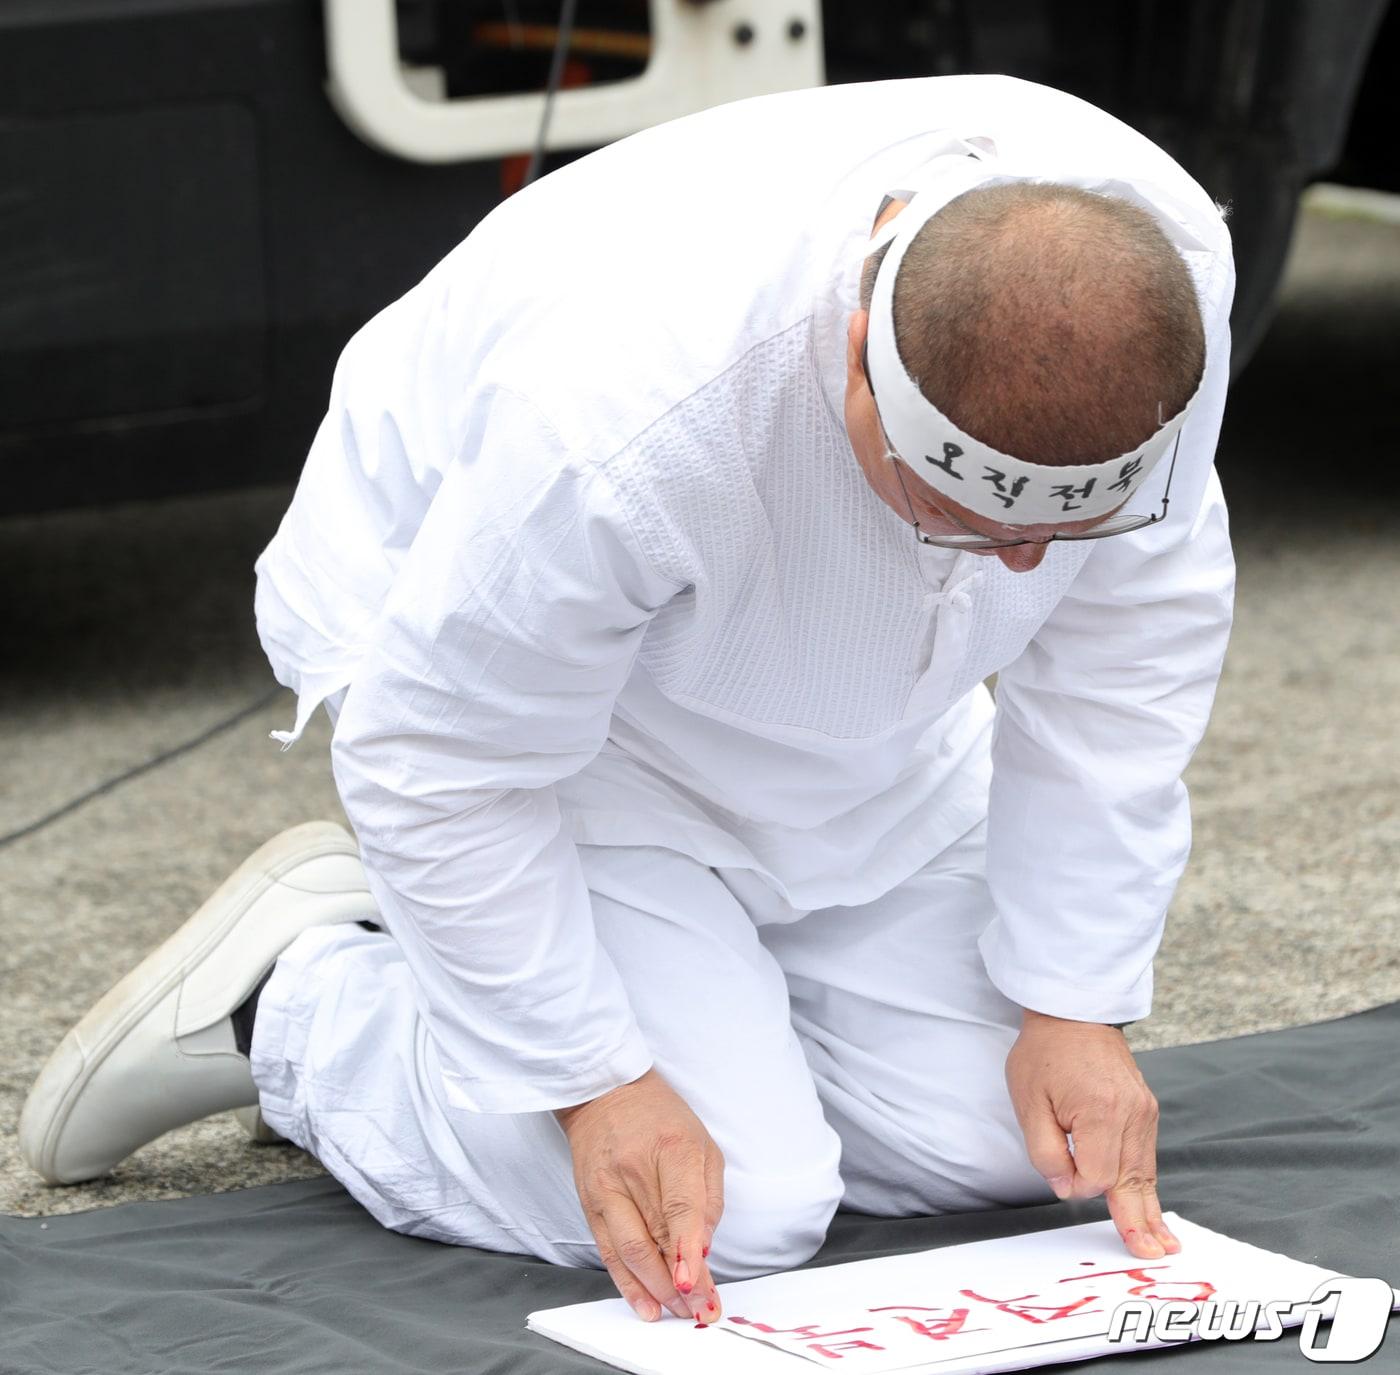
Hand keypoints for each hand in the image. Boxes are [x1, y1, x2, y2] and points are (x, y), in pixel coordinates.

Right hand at [554, 1067, 725, 1323]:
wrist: (605, 1093)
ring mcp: (606, 1189)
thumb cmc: (662, 1119)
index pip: (679, 1206)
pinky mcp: (590, 1204)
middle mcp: (634, 1170)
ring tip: (680, 1313)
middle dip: (681, 1284)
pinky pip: (609, 1253)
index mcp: (671, 1148)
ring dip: (656, 1291)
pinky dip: (628, 1285)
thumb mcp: (702, 1144)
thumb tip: (704, 1247)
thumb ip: (709, 1197)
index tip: (697, 1284)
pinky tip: (647, 1306)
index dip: (687, 1248)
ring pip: (630, 1252)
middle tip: (701, 1311)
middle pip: (656, 1237)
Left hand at [1005, 1010, 1179, 1260]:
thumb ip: (1045, 1151)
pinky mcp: (1146, 1108)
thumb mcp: (1029, 1100)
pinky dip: (1147, 1181)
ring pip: (1144, 1171)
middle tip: (1150, 1255)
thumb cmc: (1044, 1054)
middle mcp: (1131, 1115)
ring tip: (1161, 1244)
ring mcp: (1144, 1112)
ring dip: (1149, 1207)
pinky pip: (1146, 1154)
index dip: (1077, 1183)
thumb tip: (1067, 1188)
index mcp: (1101, 1113)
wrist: (1073, 1011)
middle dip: (1137, 1220)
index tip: (1060, 1171)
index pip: (1096, 1175)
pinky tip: (1153, 1205)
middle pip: (1132, 1180)